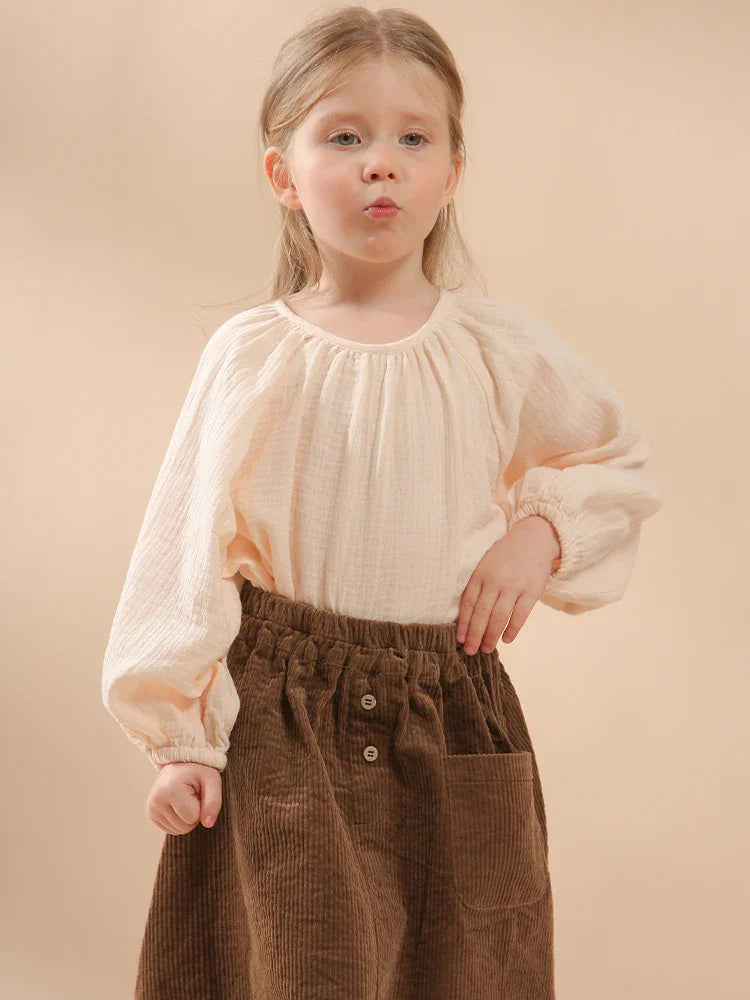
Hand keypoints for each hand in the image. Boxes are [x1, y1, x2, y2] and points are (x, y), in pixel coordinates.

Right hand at [146, 761, 222, 834]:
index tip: (197, 790)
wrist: (182, 763)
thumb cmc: (199, 771)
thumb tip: (208, 824)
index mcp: (170, 790)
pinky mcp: (151, 814)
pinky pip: (172, 829)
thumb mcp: (212, 781)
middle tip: (192, 794)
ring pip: (178, 831)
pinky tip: (178, 803)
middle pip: (185, 827)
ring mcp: (151, 809)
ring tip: (185, 797)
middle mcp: (156, 801)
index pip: (192, 818)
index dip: (201, 806)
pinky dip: (179, 819)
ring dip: (187, 817)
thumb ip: (213, 802)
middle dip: (194, 813)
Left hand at [456, 515, 560, 653]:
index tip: (460, 640)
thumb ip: (478, 585)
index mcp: (481, 574)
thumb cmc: (505, 555)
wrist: (534, 539)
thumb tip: (468, 616)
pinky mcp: (532, 591)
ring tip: (487, 649)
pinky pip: (520, 615)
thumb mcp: (486, 564)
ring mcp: (514, 586)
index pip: (469, 603)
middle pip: (482, 613)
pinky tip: (506, 640)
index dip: (464, 624)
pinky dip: (512, 629)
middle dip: (475, 635)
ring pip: (500, 617)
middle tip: (471, 652)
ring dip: (492, 636)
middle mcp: (496, 581)